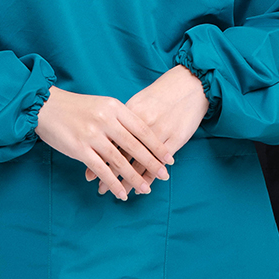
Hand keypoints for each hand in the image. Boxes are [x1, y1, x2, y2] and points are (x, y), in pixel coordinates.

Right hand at [36, 86, 173, 200]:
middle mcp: (106, 120)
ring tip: (146, 189)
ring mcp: (92, 135)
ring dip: (134, 177)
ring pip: (119, 160)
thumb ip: (121, 119)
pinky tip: (122, 193)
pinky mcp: (79, 148)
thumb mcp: (103, 105)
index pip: (142, 129)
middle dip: (152, 163)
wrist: (46, 106)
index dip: (157, 145)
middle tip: (165, 175)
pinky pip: (101, 170)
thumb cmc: (77, 107)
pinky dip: (113, 183)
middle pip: (135, 145)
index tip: (169, 158)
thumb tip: (141, 136)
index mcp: (115, 107)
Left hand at [87, 64, 209, 195]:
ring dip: (129, 180)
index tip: (89, 174)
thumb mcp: (137, 102)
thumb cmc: (160, 94)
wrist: (189, 85)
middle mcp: (142, 122)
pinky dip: (149, 176)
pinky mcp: (175, 139)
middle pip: (121, 153)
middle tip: (99, 189)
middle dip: (109, 174)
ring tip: (120, 194)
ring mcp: (159, 131)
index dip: (98, 158)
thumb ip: (121, 118)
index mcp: (129, 112)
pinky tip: (143, 186)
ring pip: (139, 162)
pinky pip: (158, 162)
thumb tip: (103, 135)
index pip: (109, 140)